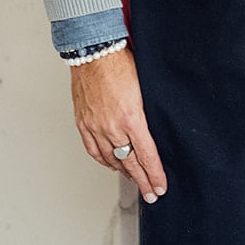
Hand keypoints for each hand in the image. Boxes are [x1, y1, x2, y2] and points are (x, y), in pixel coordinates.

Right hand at [70, 46, 166, 200]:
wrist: (94, 50)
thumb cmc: (121, 61)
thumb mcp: (145, 87)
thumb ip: (149, 112)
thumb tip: (157, 129)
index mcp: (131, 117)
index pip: (146, 155)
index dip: (154, 174)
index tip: (160, 187)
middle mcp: (111, 127)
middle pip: (129, 163)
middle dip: (143, 181)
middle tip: (151, 194)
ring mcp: (95, 127)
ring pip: (111, 160)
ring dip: (124, 172)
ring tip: (135, 180)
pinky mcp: (83, 123)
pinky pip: (93, 150)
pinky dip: (104, 161)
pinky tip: (111, 164)